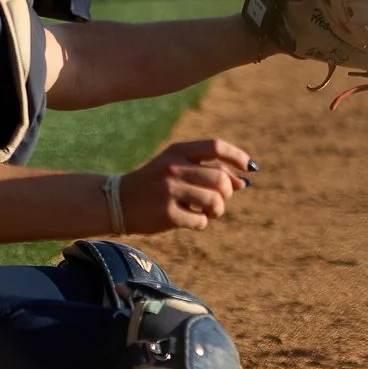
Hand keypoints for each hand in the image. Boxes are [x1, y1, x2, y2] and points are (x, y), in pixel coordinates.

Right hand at [118, 138, 257, 233]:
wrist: (117, 202)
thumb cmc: (156, 183)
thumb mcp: (177, 167)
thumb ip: (208, 170)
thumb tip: (244, 182)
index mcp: (177, 151)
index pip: (215, 146)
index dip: (237, 156)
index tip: (250, 168)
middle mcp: (173, 168)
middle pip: (220, 178)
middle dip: (228, 192)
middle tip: (221, 199)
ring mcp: (169, 191)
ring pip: (215, 201)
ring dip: (218, 209)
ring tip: (209, 211)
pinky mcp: (166, 214)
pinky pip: (201, 220)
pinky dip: (202, 222)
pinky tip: (191, 219)